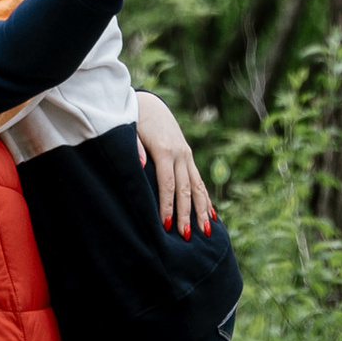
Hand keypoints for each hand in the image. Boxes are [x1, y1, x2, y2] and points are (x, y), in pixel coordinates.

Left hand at [134, 90, 214, 236]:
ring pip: (198, 186)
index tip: (165, 226)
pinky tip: (211, 215)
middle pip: (185, 189)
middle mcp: (180, 154)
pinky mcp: (188, 156)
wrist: (149, 104)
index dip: (167, 205)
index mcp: (164, 150)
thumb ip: (134, 148)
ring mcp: (186, 155)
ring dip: (202, 210)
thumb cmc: (134, 121)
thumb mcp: (130, 131)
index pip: (167, 184)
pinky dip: (206, 199)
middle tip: (185, 236)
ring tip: (206, 232)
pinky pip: (199, 181)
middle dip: (186, 214)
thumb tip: (141, 167)